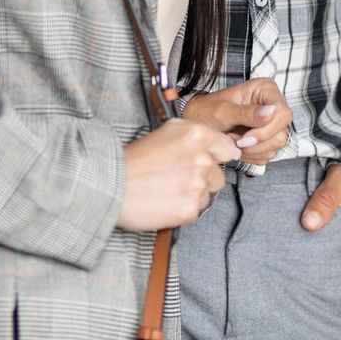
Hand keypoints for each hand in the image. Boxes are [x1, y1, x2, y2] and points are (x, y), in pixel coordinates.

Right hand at [117, 119, 239, 231]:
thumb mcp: (166, 131)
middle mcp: (202, 159)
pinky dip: (184, 207)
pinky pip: (197, 209)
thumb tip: (219, 144)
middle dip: (204, 177)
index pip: (228, 148)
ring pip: (208, 193)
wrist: (113, 184)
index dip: (219, 156)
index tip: (214, 160)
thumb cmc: (134, 158)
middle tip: (178, 175)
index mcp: (197, 135)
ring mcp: (197, 186)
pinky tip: (166, 200)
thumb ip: (194, 135)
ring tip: (169, 188)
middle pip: (219, 174)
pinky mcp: (190, 209)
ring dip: (194, 193)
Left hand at [181, 77, 292, 165]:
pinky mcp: (267, 139)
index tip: (245, 137)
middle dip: (256, 142)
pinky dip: (250, 155)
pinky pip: (267, 155)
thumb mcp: (222, 111)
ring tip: (231, 140)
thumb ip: (247, 112)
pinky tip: (236, 145)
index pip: (282, 112)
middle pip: (281, 133)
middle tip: (234, 140)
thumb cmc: (205, 111)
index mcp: (265, 89)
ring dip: (251, 150)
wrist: (197, 123)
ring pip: (275, 146)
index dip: (266, 129)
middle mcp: (272, 105)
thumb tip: (271, 111)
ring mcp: (271, 123)